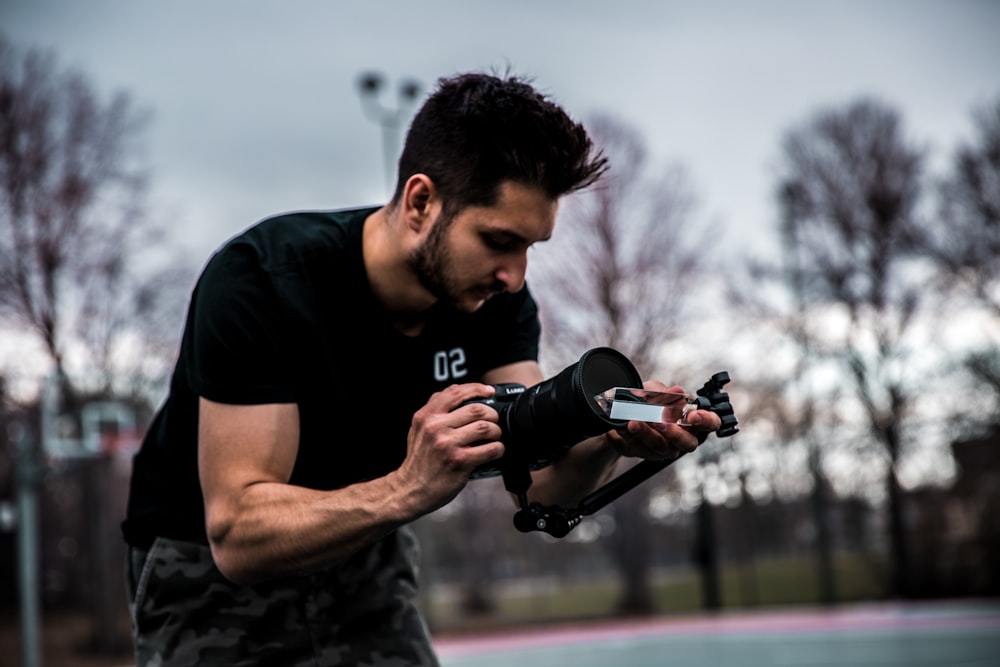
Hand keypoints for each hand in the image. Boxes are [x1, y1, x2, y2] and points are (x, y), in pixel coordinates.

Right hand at [393, 383, 504, 513]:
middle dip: (492, 414)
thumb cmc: (419, 460)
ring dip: (496, 432)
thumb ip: (434, 410)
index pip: (455, 392)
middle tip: (494, 421)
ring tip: (494, 437)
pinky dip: (498, 449)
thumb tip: (458, 392)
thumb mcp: (418, 429)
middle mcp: (435, 427)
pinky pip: (490, 449)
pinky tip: (495, 451)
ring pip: (485, 427)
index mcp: (426, 416)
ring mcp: (447, 444)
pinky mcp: (459, 461)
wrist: (411, 489)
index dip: (477, 389)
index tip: (489, 392)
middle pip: (476, 409)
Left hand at [605, 380, 720, 460]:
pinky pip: (636, 449)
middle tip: (660, 422)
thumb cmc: (645, 401)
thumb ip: (664, 393)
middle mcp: (680, 439)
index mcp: (691, 421)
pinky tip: (619, 428)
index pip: (711, 423)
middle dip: (674, 434)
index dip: (706, 421)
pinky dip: (626, 437)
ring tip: (633, 422)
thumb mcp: (653, 391)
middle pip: (687, 444)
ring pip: (659, 448)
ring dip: (646, 434)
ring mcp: (662, 449)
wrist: (619, 412)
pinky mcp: (641, 453)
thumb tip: (677, 392)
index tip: (693, 416)